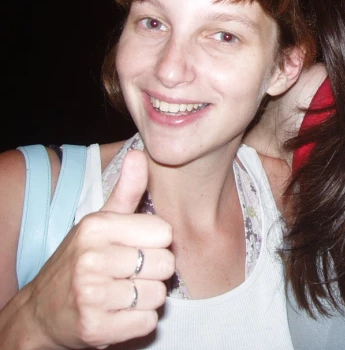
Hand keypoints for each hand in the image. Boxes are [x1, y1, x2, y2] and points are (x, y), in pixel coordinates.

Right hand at [21, 150, 173, 347]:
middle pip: (165, 264)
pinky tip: (118, 313)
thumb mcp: (99, 223)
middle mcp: (91, 259)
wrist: (39, 312)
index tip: (136, 248)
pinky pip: (147, 321)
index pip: (164, 233)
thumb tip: (139, 154)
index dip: (156, 243)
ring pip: (158, 295)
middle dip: (153, 272)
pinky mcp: (96, 328)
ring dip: (146, 298)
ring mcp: (92, 296)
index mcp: (96, 228)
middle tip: (129, 274)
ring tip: (122, 293)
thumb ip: (126, 191)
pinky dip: (139, 321)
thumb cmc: (79, 261)